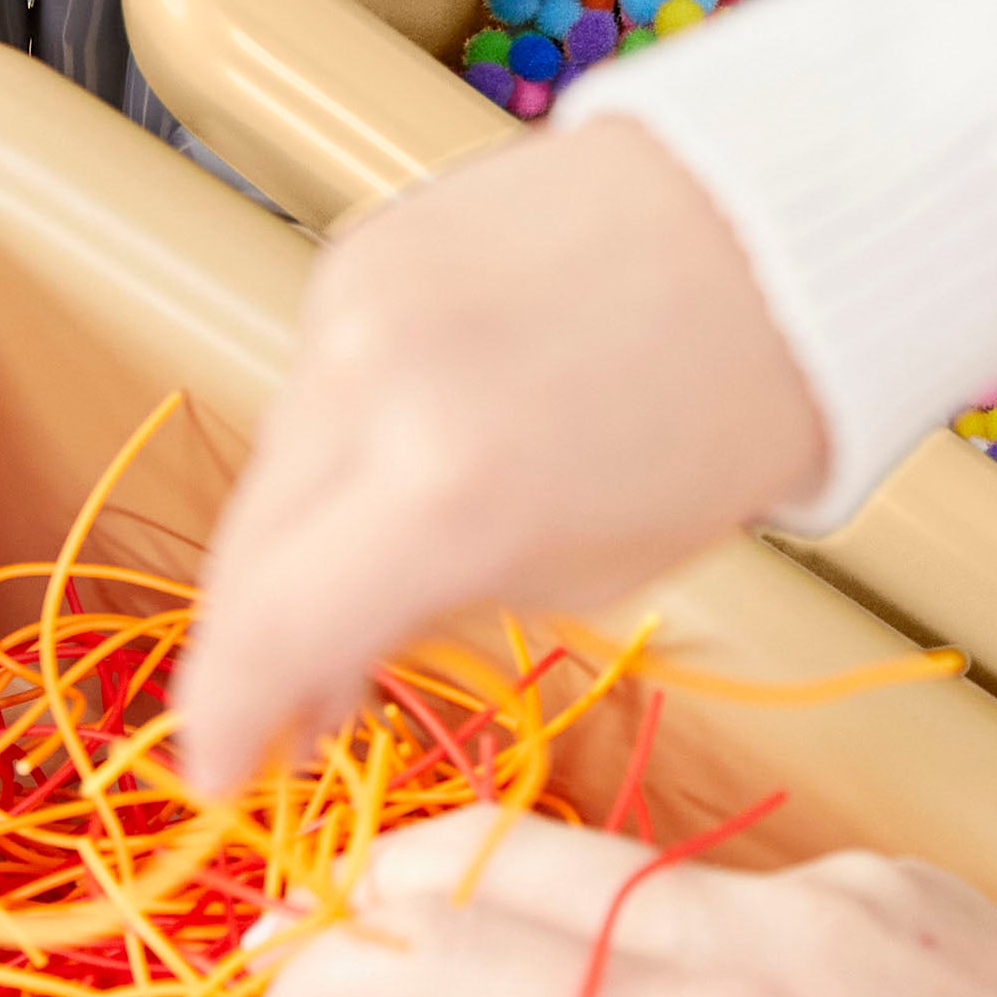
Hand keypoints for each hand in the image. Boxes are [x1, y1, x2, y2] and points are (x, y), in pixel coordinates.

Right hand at [173, 119, 823, 799]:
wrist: (778, 225)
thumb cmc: (726, 415)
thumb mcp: (590, 569)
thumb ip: (432, 614)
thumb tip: (319, 668)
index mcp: (445, 491)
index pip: (266, 632)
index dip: (224, 718)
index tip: (218, 771)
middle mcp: (368, 387)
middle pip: (243, 551)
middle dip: (250, 642)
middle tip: (280, 707)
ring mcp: (349, 306)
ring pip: (270, 464)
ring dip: (295, 542)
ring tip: (356, 583)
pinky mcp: (355, 253)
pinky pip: (309, 384)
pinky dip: (334, 445)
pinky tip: (395, 465)